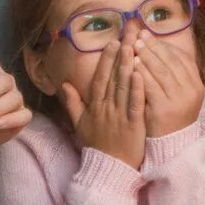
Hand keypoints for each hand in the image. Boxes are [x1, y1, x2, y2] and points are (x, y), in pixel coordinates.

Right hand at [59, 40, 145, 169]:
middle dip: (120, 55)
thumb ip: (72, 103)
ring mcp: (119, 116)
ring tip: (134, 48)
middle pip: (113, 77)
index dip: (106, 60)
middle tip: (128, 35)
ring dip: (128, 67)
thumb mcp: (80, 124)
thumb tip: (64, 84)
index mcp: (95, 106)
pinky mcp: (133, 126)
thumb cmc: (96, 145)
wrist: (107, 169)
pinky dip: (136, 90)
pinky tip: (140, 75)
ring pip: (123, 88)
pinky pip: (134, 105)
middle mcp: (106, 108)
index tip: (113, 42)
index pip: (100, 78)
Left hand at [134, 33, 203, 137]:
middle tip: (140, 35)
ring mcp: (178, 101)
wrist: (171, 145)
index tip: (150, 35)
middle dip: (154, 46)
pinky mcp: (163, 109)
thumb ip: (174, 73)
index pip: (182, 58)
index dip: (165, 45)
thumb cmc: (171, 115)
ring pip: (161, 72)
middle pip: (171, 62)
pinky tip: (132, 65)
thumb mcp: (180, 94)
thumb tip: (158, 46)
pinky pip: (151, 87)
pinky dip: (141, 73)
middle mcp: (191, 91)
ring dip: (147, 56)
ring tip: (135, 45)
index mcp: (197, 85)